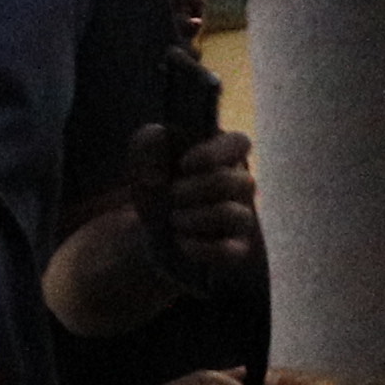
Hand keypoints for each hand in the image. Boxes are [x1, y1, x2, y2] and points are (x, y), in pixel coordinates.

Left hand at [142, 122, 263, 279]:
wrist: (150, 233)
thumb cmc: (157, 189)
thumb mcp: (144, 163)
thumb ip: (146, 142)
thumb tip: (158, 135)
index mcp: (224, 156)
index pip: (240, 143)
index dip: (214, 152)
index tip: (184, 164)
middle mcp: (240, 185)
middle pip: (235, 181)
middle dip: (196, 189)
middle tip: (172, 195)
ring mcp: (241, 217)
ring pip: (234, 215)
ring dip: (196, 217)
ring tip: (173, 219)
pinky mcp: (236, 248)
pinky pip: (230, 250)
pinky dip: (202, 247)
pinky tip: (181, 242)